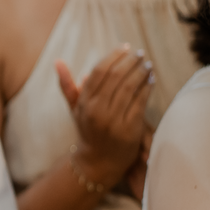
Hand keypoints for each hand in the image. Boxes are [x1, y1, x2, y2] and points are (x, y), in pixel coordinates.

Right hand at [55, 44, 152, 188]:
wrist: (98, 161)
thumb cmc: (88, 130)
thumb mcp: (75, 108)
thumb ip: (67, 85)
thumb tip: (58, 62)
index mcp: (84, 103)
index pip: (99, 72)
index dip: (114, 57)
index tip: (126, 48)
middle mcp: (97, 111)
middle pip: (116, 77)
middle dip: (130, 62)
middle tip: (140, 54)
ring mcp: (113, 120)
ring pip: (129, 87)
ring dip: (141, 72)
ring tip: (147, 64)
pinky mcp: (130, 129)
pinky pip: (140, 102)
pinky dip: (147, 88)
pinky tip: (151, 79)